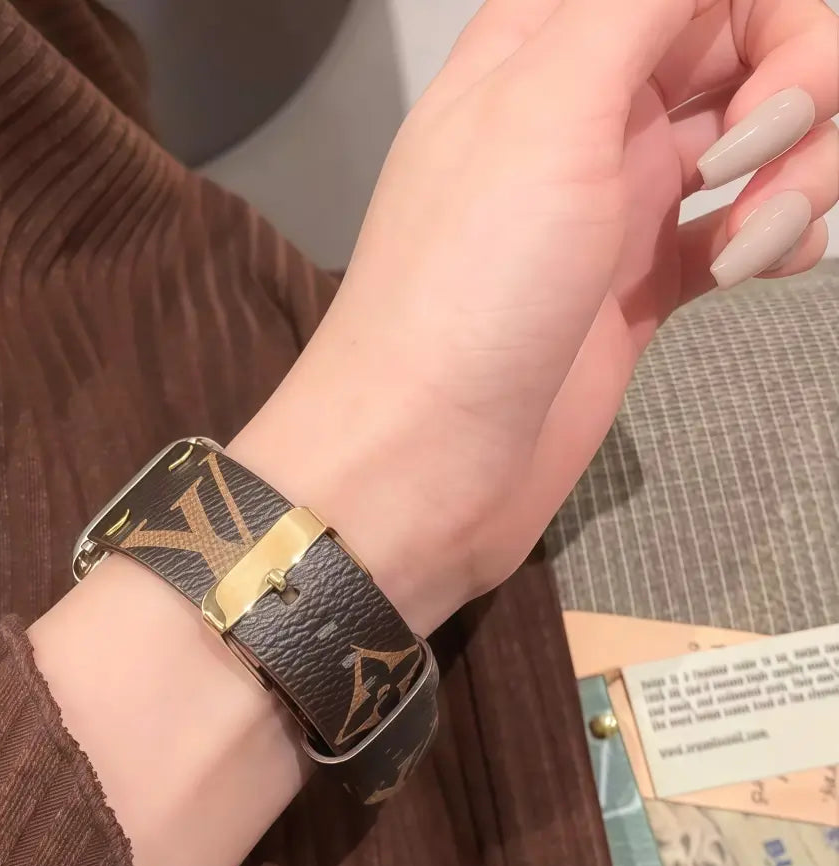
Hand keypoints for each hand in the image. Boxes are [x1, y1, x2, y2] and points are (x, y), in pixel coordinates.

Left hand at [232, 0, 838, 631]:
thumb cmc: (468, 289)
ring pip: (760, 137)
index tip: (765, 87)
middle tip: (754, 165)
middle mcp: (589, 112)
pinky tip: (757, 269)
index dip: (768, 10)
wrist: (425, 461)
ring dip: (797, 174)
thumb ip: (632, 3)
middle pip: (746, 42)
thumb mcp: (543, 109)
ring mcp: (617, 203)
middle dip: (799, 86)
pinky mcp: (638, 286)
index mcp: (550, 43)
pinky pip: (743, 229)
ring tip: (748, 245)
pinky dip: (775, 237)